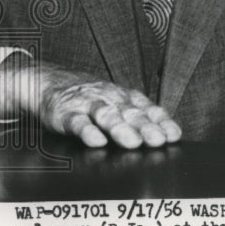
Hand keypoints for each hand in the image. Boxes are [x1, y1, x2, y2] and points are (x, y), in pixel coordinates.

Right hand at [0, 58, 181, 148]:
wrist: (50, 82)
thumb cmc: (90, 99)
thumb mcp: (116, 103)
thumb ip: (138, 117)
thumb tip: (165, 135)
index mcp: (124, 98)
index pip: (147, 109)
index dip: (162, 121)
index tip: (174, 135)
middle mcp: (110, 99)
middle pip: (130, 113)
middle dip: (146, 127)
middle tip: (159, 140)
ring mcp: (88, 104)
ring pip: (107, 115)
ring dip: (121, 129)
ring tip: (134, 142)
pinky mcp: (66, 113)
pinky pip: (78, 122)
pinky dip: (88, 131)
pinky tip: (97, 141)